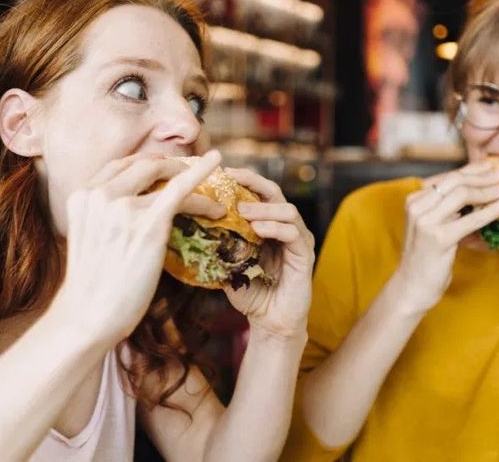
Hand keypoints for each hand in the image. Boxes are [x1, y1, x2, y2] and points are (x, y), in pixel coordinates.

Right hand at [50, 151, 224, 344]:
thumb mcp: (88, 238)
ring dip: (192, 177)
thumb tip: (130, 213)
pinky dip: (201, 174)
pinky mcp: (149, 223)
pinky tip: (216, 163)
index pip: (119, 166)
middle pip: (143, 165)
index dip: (145, 163)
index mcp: (82, 196)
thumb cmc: (92, 286)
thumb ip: (104, 217)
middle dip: (170, 166)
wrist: (89, 316)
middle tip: (190, 171)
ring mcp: (123, 207)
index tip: (163, 167)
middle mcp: (100, 195)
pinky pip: (181, 190)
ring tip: (212, 185)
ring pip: (167, 177)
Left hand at [223, 168, 313, 339]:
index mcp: (270, 226)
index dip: (244, 181)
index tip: (222, 173)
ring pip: (287, 210)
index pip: (260, 193)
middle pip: (275, 192)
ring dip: (262, 208)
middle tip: (231, 179)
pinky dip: (275, 228)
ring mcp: (299, 240)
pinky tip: (258, 230)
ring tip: (240, 212)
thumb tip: (192, 229)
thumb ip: (220, 247)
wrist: (270, 323)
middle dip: (253, 183)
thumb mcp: (230, 266)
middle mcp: (287, 228)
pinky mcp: (305, 256)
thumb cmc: (251, 295)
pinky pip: (293, 234)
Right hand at [393, 162, 498, 312]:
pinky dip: (492, 210)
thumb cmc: (427, 257)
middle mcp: (416, 206)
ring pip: (462, 194)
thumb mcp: (434, 226)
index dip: (471, 170)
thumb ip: (450, 209)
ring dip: (488, 191)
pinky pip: (472, 219)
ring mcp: (425, 221)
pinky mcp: (439, 237)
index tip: (490, 168)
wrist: (412, 286)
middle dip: (481, 177)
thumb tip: (481, 191)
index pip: (447, 177)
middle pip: (454, 181)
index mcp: (414, 199)